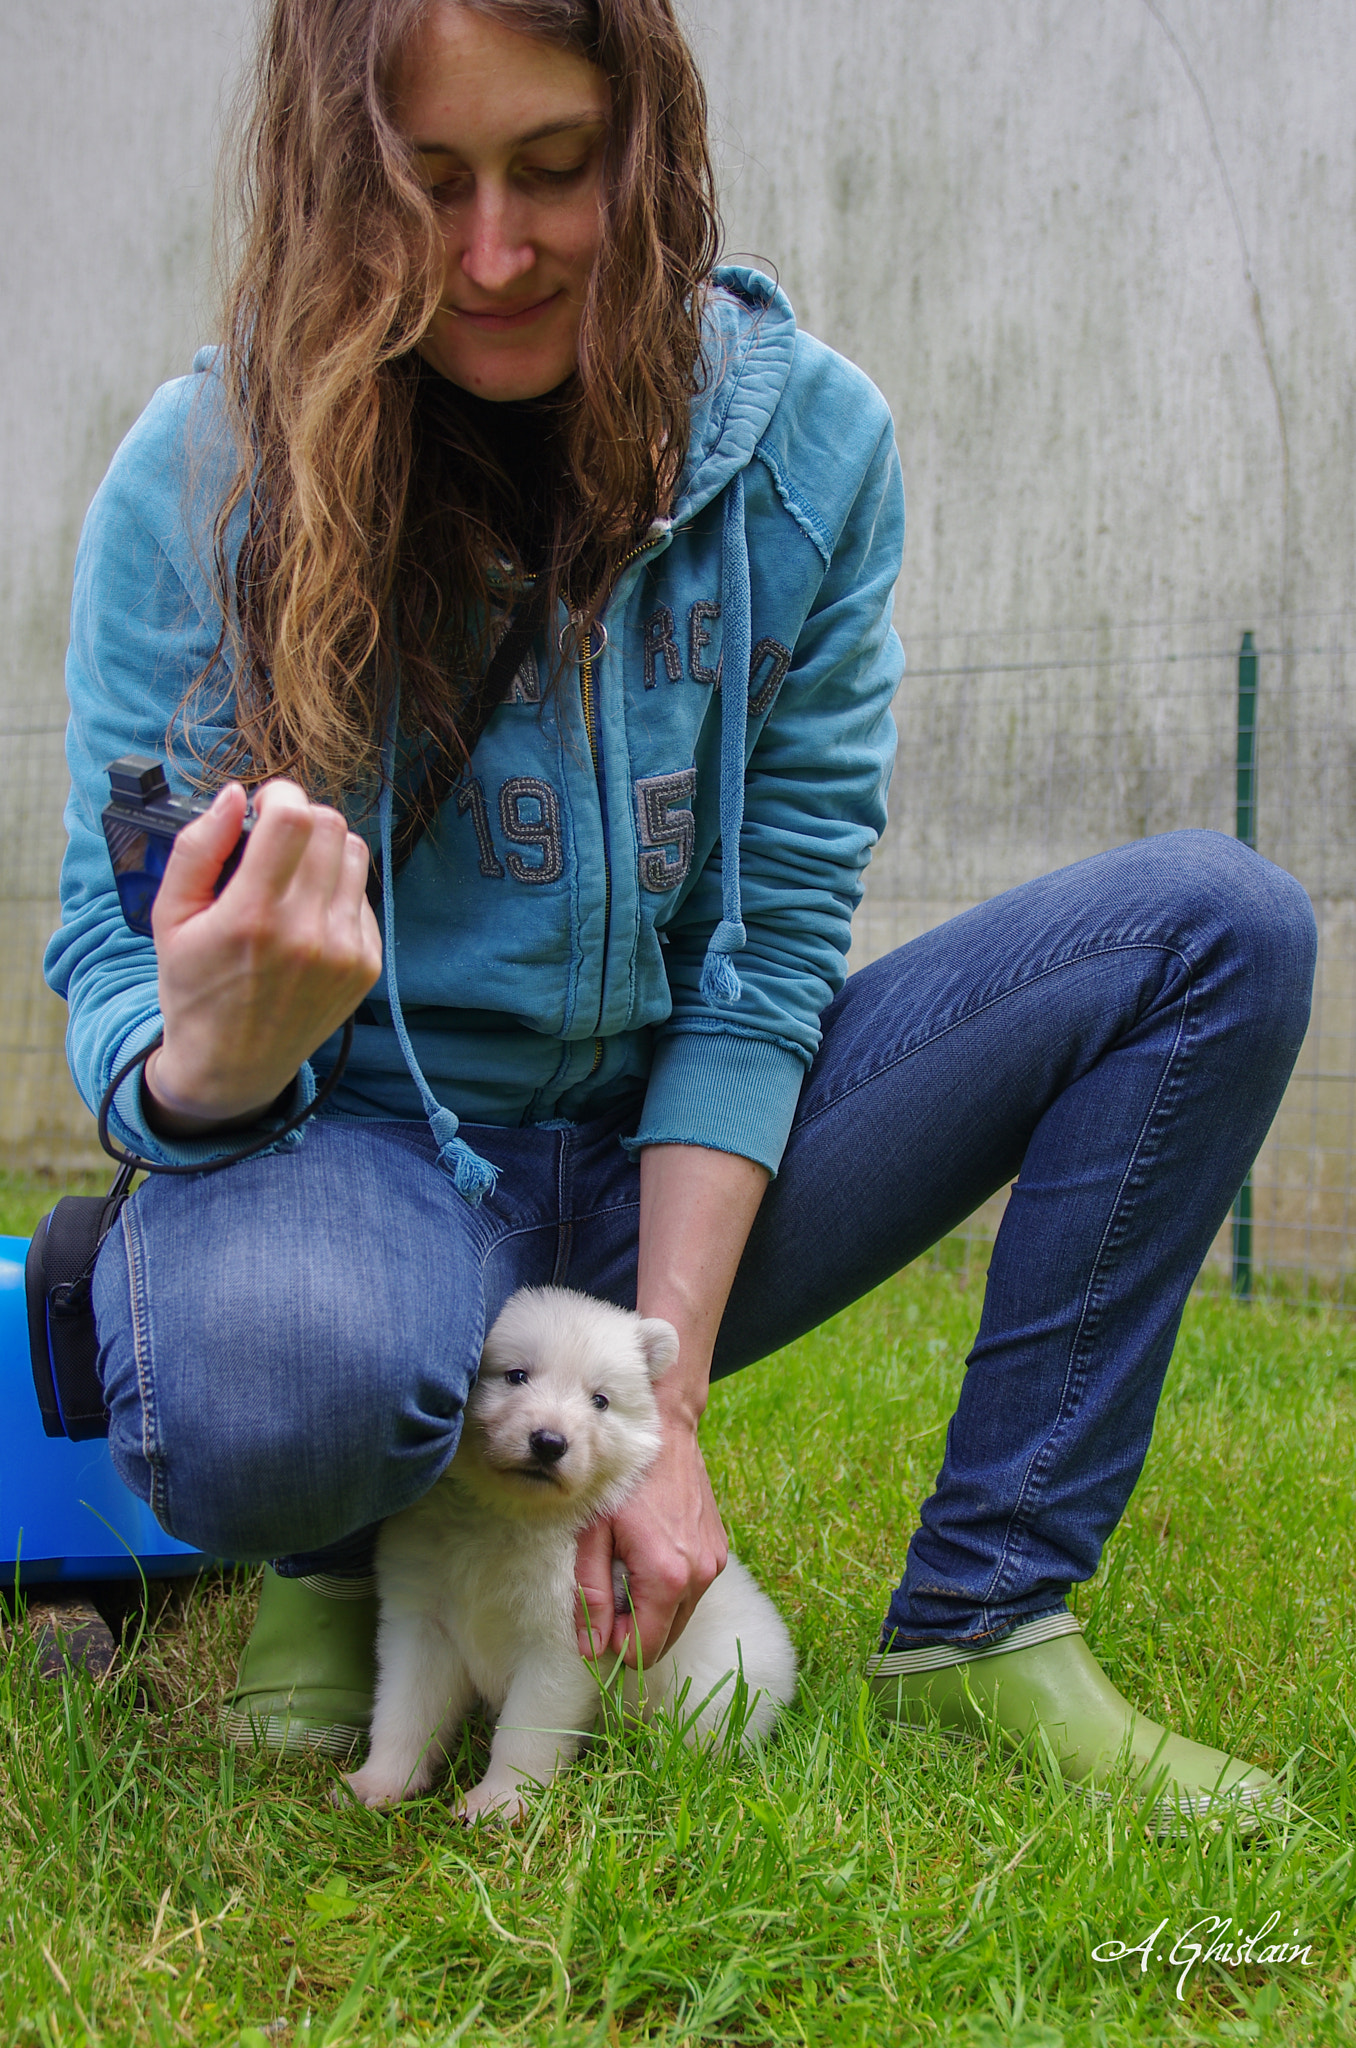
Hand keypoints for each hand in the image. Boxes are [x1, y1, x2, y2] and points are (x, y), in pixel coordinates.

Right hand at [145, 779, 381, 1130]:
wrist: (233, 1067)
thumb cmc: (195, 988)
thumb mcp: (169, 918)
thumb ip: (197, 849)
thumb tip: (233, 796)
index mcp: (252, 917)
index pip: (294, 818)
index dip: (280, 795)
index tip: (265, 804)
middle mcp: (307, 933)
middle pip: (331, 827)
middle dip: (301, 818)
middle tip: (275, 837)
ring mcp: (345, 951)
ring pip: (355, 854)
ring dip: (324, 848)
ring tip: (292, 874)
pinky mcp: (367, 964)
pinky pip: (362, 895)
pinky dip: (336, 890)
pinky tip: (306, 914)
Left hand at [574, 1413, 728, 1667]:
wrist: (667, 1434)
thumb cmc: (623, 1481)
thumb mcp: (594, 1536)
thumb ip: (591, 1595)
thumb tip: (591, 1649)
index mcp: (667, 1576)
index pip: (644, 1649)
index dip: (615, 1645)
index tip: (597, 1617)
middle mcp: (699, 1576)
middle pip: (665, 1640)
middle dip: (634, 1630)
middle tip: (608, 1593)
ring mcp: (714, 1564)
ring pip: (679, 1617)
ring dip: (652, 1610)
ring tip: (628, 1568)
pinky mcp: (719, 1552)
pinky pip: (692, 1591)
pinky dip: (670, 1589)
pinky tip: (649, 1555)